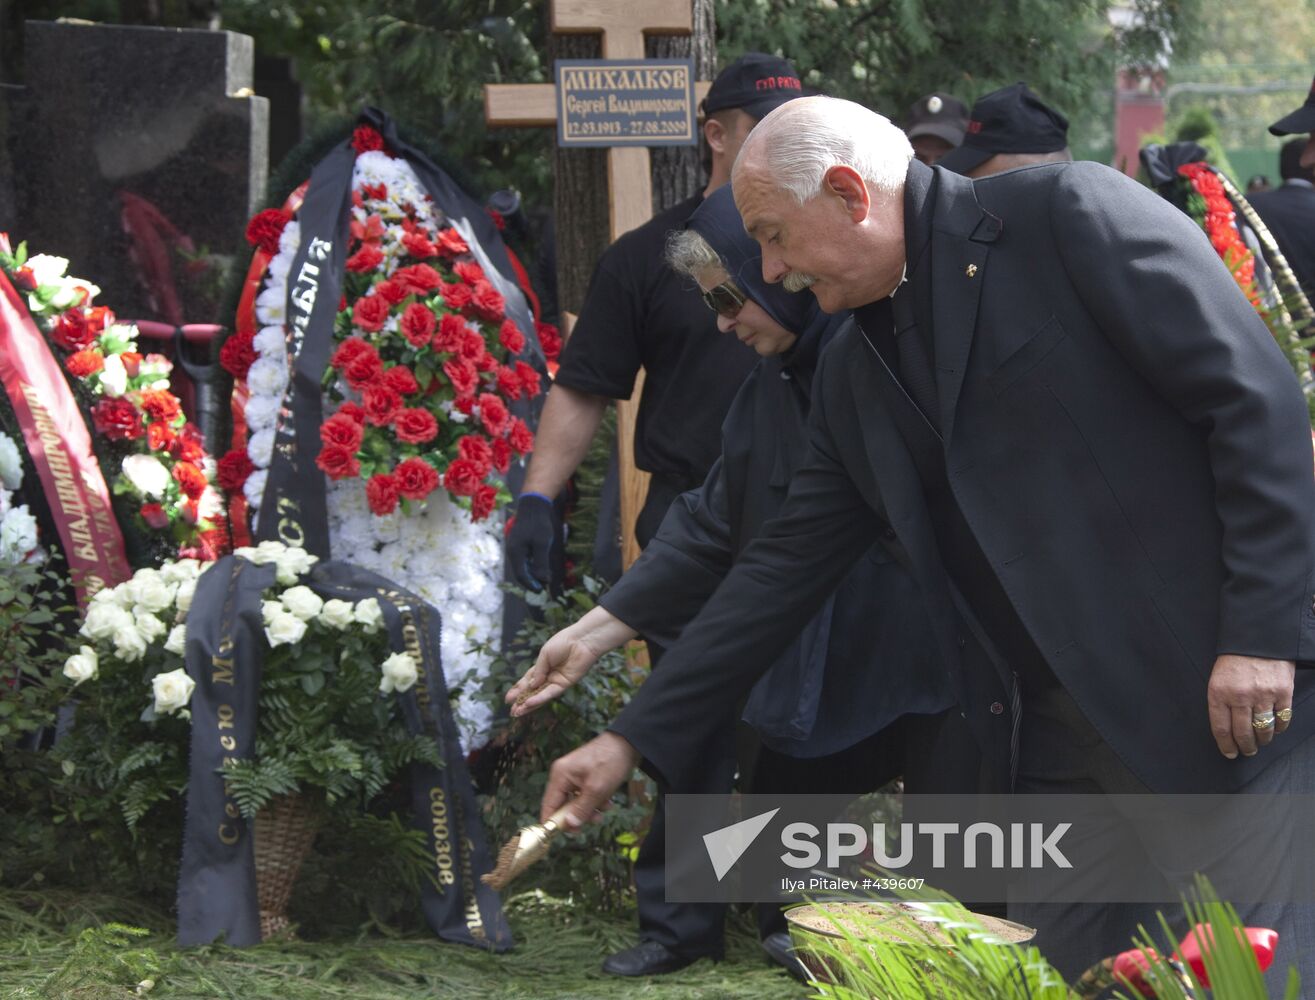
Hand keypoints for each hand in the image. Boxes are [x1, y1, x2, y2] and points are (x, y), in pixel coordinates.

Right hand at [505, 493, 555, 590]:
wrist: (534, 505)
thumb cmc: (539, 523)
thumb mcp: (542, 543)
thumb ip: (541, 563)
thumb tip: (543, 581)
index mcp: (515, 552)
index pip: (521, 575)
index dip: (531, 585)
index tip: (542, 591)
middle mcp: (512, 551)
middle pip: (521, 572)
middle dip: (532, 581)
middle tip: (545, 587)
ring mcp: (515, 548)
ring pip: (522, 566)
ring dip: (533, 574)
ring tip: (545, 579)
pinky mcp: (519, 544)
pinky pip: (524, 559)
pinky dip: (532, 565)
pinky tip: (541, 566)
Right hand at [505, 607, 636, 715]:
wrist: (581, 640)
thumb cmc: (563, 643)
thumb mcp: (544, 655)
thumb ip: (537, 672)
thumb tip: (530, 687)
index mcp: (542, 666)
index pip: (527, 681)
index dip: (518, 689)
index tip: (508, 698)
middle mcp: (549, 676)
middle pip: (533, 691)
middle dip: (522, 701)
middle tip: (511, 711)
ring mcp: (557, 681)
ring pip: (541, 695)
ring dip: (529, 704)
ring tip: (517, 712)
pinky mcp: (565, 684)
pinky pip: (550, 693)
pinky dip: (540, 698)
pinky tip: (529, 703)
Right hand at [541, 731, 640, 826]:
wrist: (629, 743)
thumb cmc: (610, 762)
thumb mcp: (596, 789)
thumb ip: (581, 809)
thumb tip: (568, 826)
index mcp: (560, 776)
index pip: (549, 805)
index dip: (555, 823)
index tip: (569, 834)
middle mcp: (563, 775)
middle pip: (563, 805)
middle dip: (579, 815)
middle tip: (595, 819)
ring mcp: (574, 775)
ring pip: (576, 802)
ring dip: (591, 809)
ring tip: (605, 808)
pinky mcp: (585, 776)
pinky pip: (585, 795)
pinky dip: (596, 801)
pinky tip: (608, 801)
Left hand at [1207, 654, 1295, 758]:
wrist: (1258, 638)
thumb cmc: (1235, 661)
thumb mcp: (1218, 679)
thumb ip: (1221, 702)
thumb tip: (1226, 730)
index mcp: (1219, 693)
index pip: (1221, 728)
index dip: (1226, 745)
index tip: (1230, 753)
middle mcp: (1240, 696)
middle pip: (1243, 733)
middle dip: (1245, 747)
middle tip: (1247, 751)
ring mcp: (1263, 695)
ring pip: (1263, 729)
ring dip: (1262, 740)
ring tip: (1260, 742)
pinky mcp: (1283, 692)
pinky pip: (1282, 719)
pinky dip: (1279, 728)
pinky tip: (1275, 728)